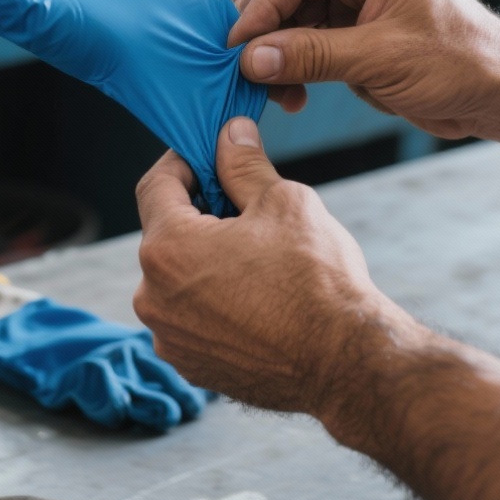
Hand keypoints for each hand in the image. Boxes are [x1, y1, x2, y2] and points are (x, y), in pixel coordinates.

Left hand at [133, 117, 406, 413]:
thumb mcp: (283, 202)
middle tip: (247, 208)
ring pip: (179, 279)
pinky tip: (259, 299)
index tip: (209, 154)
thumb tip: (231, 134)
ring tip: (260, 260)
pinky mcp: (191, 365)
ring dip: (206, 261)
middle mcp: (153, 297)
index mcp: (167, 248)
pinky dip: (214, 301)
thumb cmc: (316, 280)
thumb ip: (244, 164)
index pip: (155, 185)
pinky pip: (192, 317)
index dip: (183, 161)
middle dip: (200, 214)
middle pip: (167, 235)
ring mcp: (170, 337)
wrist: (346, 363)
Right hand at [228, 0, 499, 139]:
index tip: (233, 46)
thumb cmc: (461, 63)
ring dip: (274, 56)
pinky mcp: (353, 35)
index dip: (260, 8)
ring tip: (271, 93)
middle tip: (241, 70)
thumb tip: (252, 58)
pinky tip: (290, 96)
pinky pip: (304, 45)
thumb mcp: (382, 59)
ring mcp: (354, 2)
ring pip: (289, 21)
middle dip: (262, 31)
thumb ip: (313, 55)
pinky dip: (291, 69)